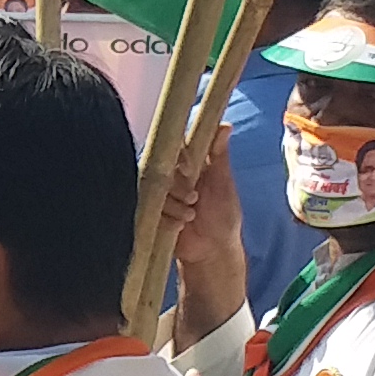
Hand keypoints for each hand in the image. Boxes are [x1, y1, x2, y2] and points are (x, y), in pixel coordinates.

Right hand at [167, 110, 249, 344]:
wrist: (213, 250)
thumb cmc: (223, 215)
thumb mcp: (223, 181)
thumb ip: (219, 153)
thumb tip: (225, 124)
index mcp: (187, 162)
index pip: (174, 145)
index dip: (180, 155)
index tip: (191, 168)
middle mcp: (170, 174)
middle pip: (161, 165)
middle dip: (178, 183)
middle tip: (194, 197)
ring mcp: (159, 192)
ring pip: (155, 186)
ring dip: (174, 201)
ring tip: (191, 213)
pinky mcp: (150, 210)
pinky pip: (149, 205)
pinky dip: (167, 215)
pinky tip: (181, 224)